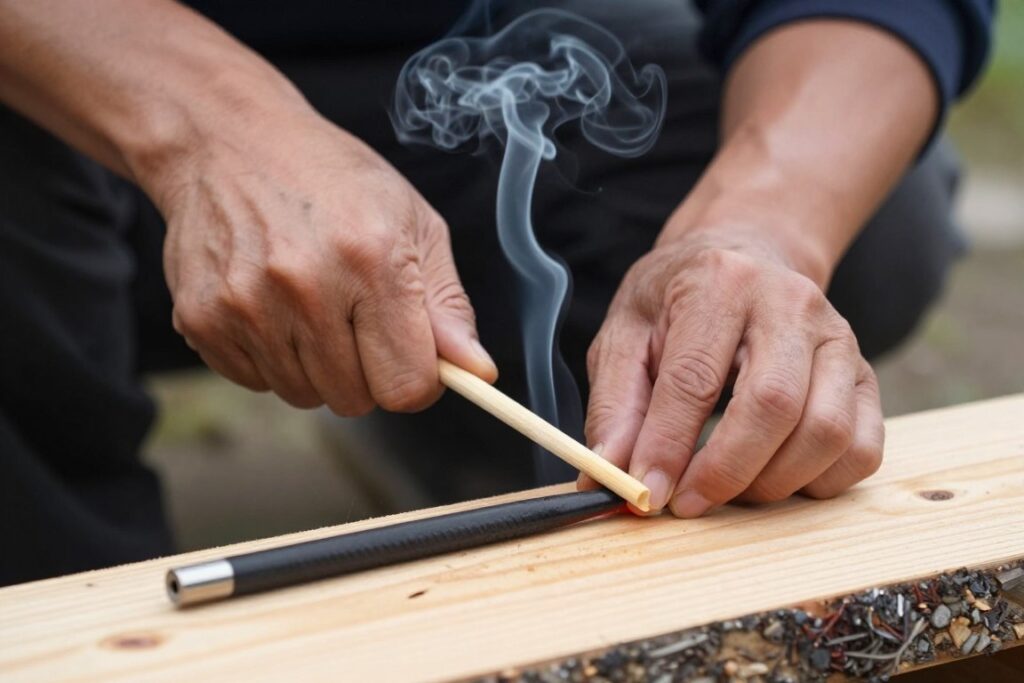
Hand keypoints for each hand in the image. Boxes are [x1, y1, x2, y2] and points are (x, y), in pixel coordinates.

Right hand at [155, 109, 495, 413]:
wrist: (229, 141)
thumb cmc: (333, 180)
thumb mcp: (413, 223)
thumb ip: (447, 305)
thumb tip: (477, 372)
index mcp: (373, 260)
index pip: (407, 386)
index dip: (416, 381)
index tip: (409, 356)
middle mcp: (307, 286)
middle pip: (355, 400)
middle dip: (364, 370)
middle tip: (352, 315)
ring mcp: (247, 305)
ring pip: (304, 395)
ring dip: (315, 365)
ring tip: (307, 302)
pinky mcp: (202, 318)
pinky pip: (255, 382)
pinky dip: (269, 356)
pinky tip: (270, 304)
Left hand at [582, 227, 882, 515]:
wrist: (746, 257)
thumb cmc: (678, 301)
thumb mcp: (626, 335)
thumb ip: (615, 405)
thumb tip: (608, 474)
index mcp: (719, 283)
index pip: (695, 378)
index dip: (669, 446)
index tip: (648, 493)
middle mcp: (790, 305)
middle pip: (773, 406)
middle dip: (725, 472)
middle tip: (688, 502)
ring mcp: (838, 339)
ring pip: (826, 432)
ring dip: (771, 482)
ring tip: (727, 487)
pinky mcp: (866, 375)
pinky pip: (862, 449)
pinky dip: (819, 482)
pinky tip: (776, 475)